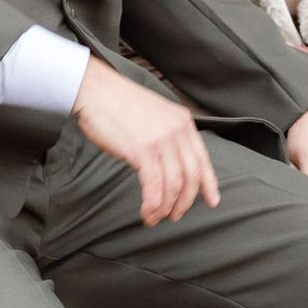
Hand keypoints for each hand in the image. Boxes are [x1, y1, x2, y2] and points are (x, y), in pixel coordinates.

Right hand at [72, 58, 220, 224]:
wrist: (96, 90)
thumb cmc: (118, 103)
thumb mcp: (154, 113)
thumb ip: (167, 133)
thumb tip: (170, 161)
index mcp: (182, 121)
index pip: (202, 158)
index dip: (208, 183)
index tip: (212, 201)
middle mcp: (177, 130)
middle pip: (191, 176)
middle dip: (185, 201)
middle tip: (175, 216)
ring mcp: (161, 140)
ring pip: (173, 185)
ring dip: (166, 207)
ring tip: (155, 217)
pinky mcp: (143, 150)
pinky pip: (155, 187)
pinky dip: (152, 205)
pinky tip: (146, 212)